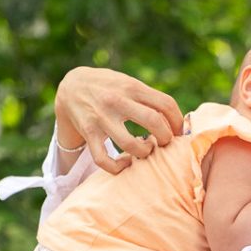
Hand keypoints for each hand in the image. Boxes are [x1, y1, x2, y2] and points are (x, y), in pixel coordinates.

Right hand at [55, 67, 184, 175]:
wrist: (71, 87)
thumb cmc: (109, 88)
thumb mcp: (128, 83)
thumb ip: (149, 97)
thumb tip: (178, 121)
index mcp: (132, 87)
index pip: (166, 104)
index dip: (178, 122)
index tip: (179, 133)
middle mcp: (118, 101)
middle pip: (154, 122)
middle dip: (166, 138)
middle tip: (164, 143)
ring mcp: (102, 118)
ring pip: (131, 144)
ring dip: (144, 153)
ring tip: (145, 150)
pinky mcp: (89, 133)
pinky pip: (103, 159)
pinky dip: (117, 167)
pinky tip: (125, 163)